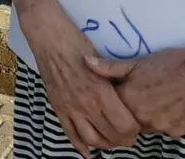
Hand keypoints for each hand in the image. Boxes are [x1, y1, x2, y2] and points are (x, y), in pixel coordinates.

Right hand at [19, 6, 139, 155]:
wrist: (48, 37)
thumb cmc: (76, 42)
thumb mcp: (101, 59)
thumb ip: (113, 79)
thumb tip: (126, 94)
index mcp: (101, 91)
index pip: (125, 125)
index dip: (134, 130)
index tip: (137, 125)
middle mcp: (86, 104)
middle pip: (111, 135)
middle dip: (123, 139)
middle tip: (128, 135)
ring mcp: (70, 107)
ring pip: (91, 139)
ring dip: (104, 145)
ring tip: (111, 142)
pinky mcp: (58, 107)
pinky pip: (69, 133)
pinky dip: (80, 146)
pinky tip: (87, 152)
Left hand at [86, 48, 184, 138]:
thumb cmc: (170, 64)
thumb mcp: (137, 63)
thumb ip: (110, 68)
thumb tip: (85, 63)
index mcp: (129, 102)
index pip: (111, 106)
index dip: (114, 96)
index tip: (119, 87)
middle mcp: (142, 120)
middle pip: (128, 118)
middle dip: (128, 108)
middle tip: (140, 92)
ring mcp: (161, 129)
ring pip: (145, 125)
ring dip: (145, 115)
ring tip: (155, 95)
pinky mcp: (177, 132)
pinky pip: (164, 129)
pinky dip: (164, 119)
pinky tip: (170, 103)